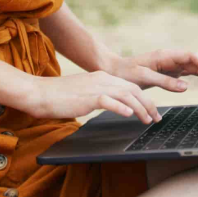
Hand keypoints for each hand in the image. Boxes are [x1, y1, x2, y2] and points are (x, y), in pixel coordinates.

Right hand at [22, 70, 162, 123]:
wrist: (40, 92)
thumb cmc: (59, 96)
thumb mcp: (84, 93)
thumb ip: (99, 96)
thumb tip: (112, 105)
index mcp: (102, 77)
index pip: (130, 86)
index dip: (144, 98)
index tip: (151, 110)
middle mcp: (102, 79)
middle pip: (133, 89)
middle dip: (148, 104)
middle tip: (156, 117)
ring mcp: (96, 87)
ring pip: (126, 94)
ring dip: (140, 108)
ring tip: (147, 119)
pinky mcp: (88, 97)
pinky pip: (109, 101)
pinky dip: (122, 107)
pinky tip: (129, 114)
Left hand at [107, 49, 197, 100]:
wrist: (114, 72)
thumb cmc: (127, 73)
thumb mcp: (144, 77)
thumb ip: (165, 82)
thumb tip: (185, 86)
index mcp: (166, 55)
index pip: (191, 56)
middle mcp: (172, 58)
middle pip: (196, 64)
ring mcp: (172, 65)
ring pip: (195, 70)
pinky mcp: (171, 73)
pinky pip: (189, 75)